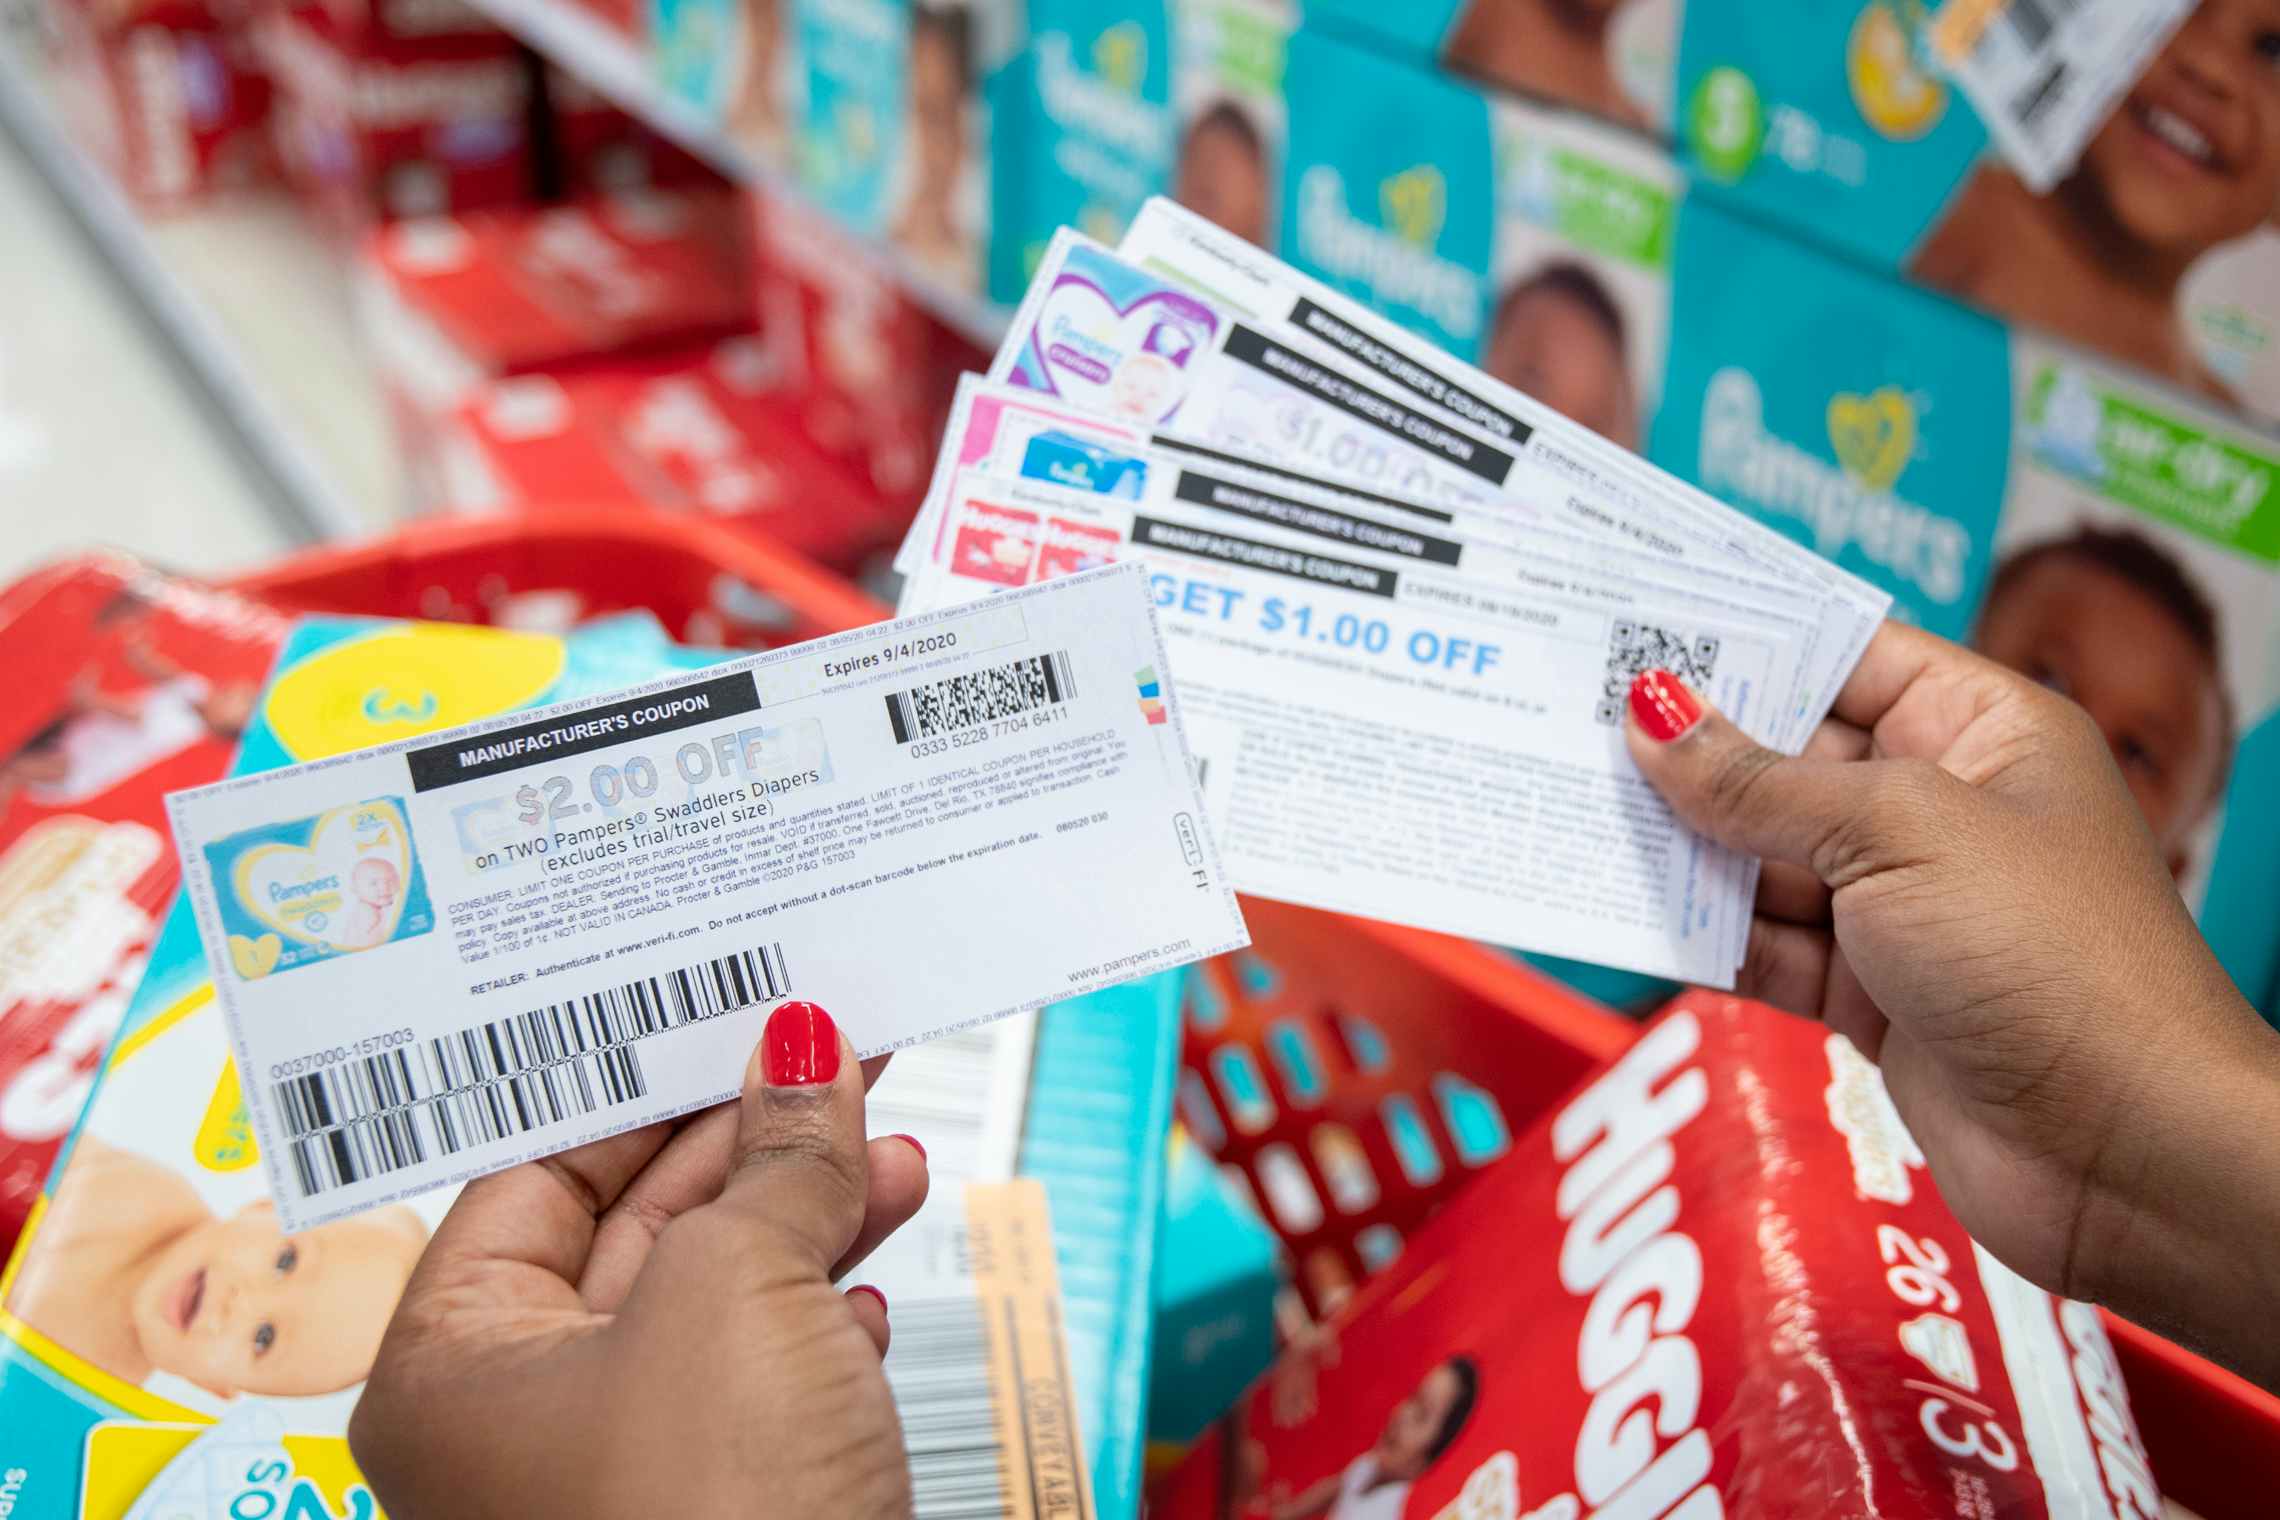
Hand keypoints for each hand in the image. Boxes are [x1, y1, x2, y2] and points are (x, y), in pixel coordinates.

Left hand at [348, 1002, 929, 1517]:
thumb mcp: (735, 1293)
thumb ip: (772, 1164)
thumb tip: (804, 1055)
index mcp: (455, 1365)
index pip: (537, 1170)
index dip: (643, 1080)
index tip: (729, 1009)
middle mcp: (521, 1423)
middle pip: (635, 1228)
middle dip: (749, 1141)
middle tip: (831, 1050)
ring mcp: (624, 1475)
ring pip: (715, 1305)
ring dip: (808, 1220)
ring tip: (884, 1148)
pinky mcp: (723, 1511)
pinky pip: (765, 1386)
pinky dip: (823, 1325)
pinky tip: (871, 1290)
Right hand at [1623, 624, 2279, 1388]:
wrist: (2123, 1151)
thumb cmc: (2051, 957)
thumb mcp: (1899, 833)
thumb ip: (1762, 783)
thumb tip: (1655, 716)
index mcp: (1980, 732)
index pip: (1848, 656)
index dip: (1749, 640)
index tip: (1638, 625)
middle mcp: (1938, 808)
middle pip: (1788, 758)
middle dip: (1691, 748)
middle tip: (1570, 717)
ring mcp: (1898, 906)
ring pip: (1760, 856)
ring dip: (1678, 844)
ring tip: (1570, 805)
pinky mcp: (1865, 993)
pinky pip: (1760, 944)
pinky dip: (1697, 931)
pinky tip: (1618, 905)